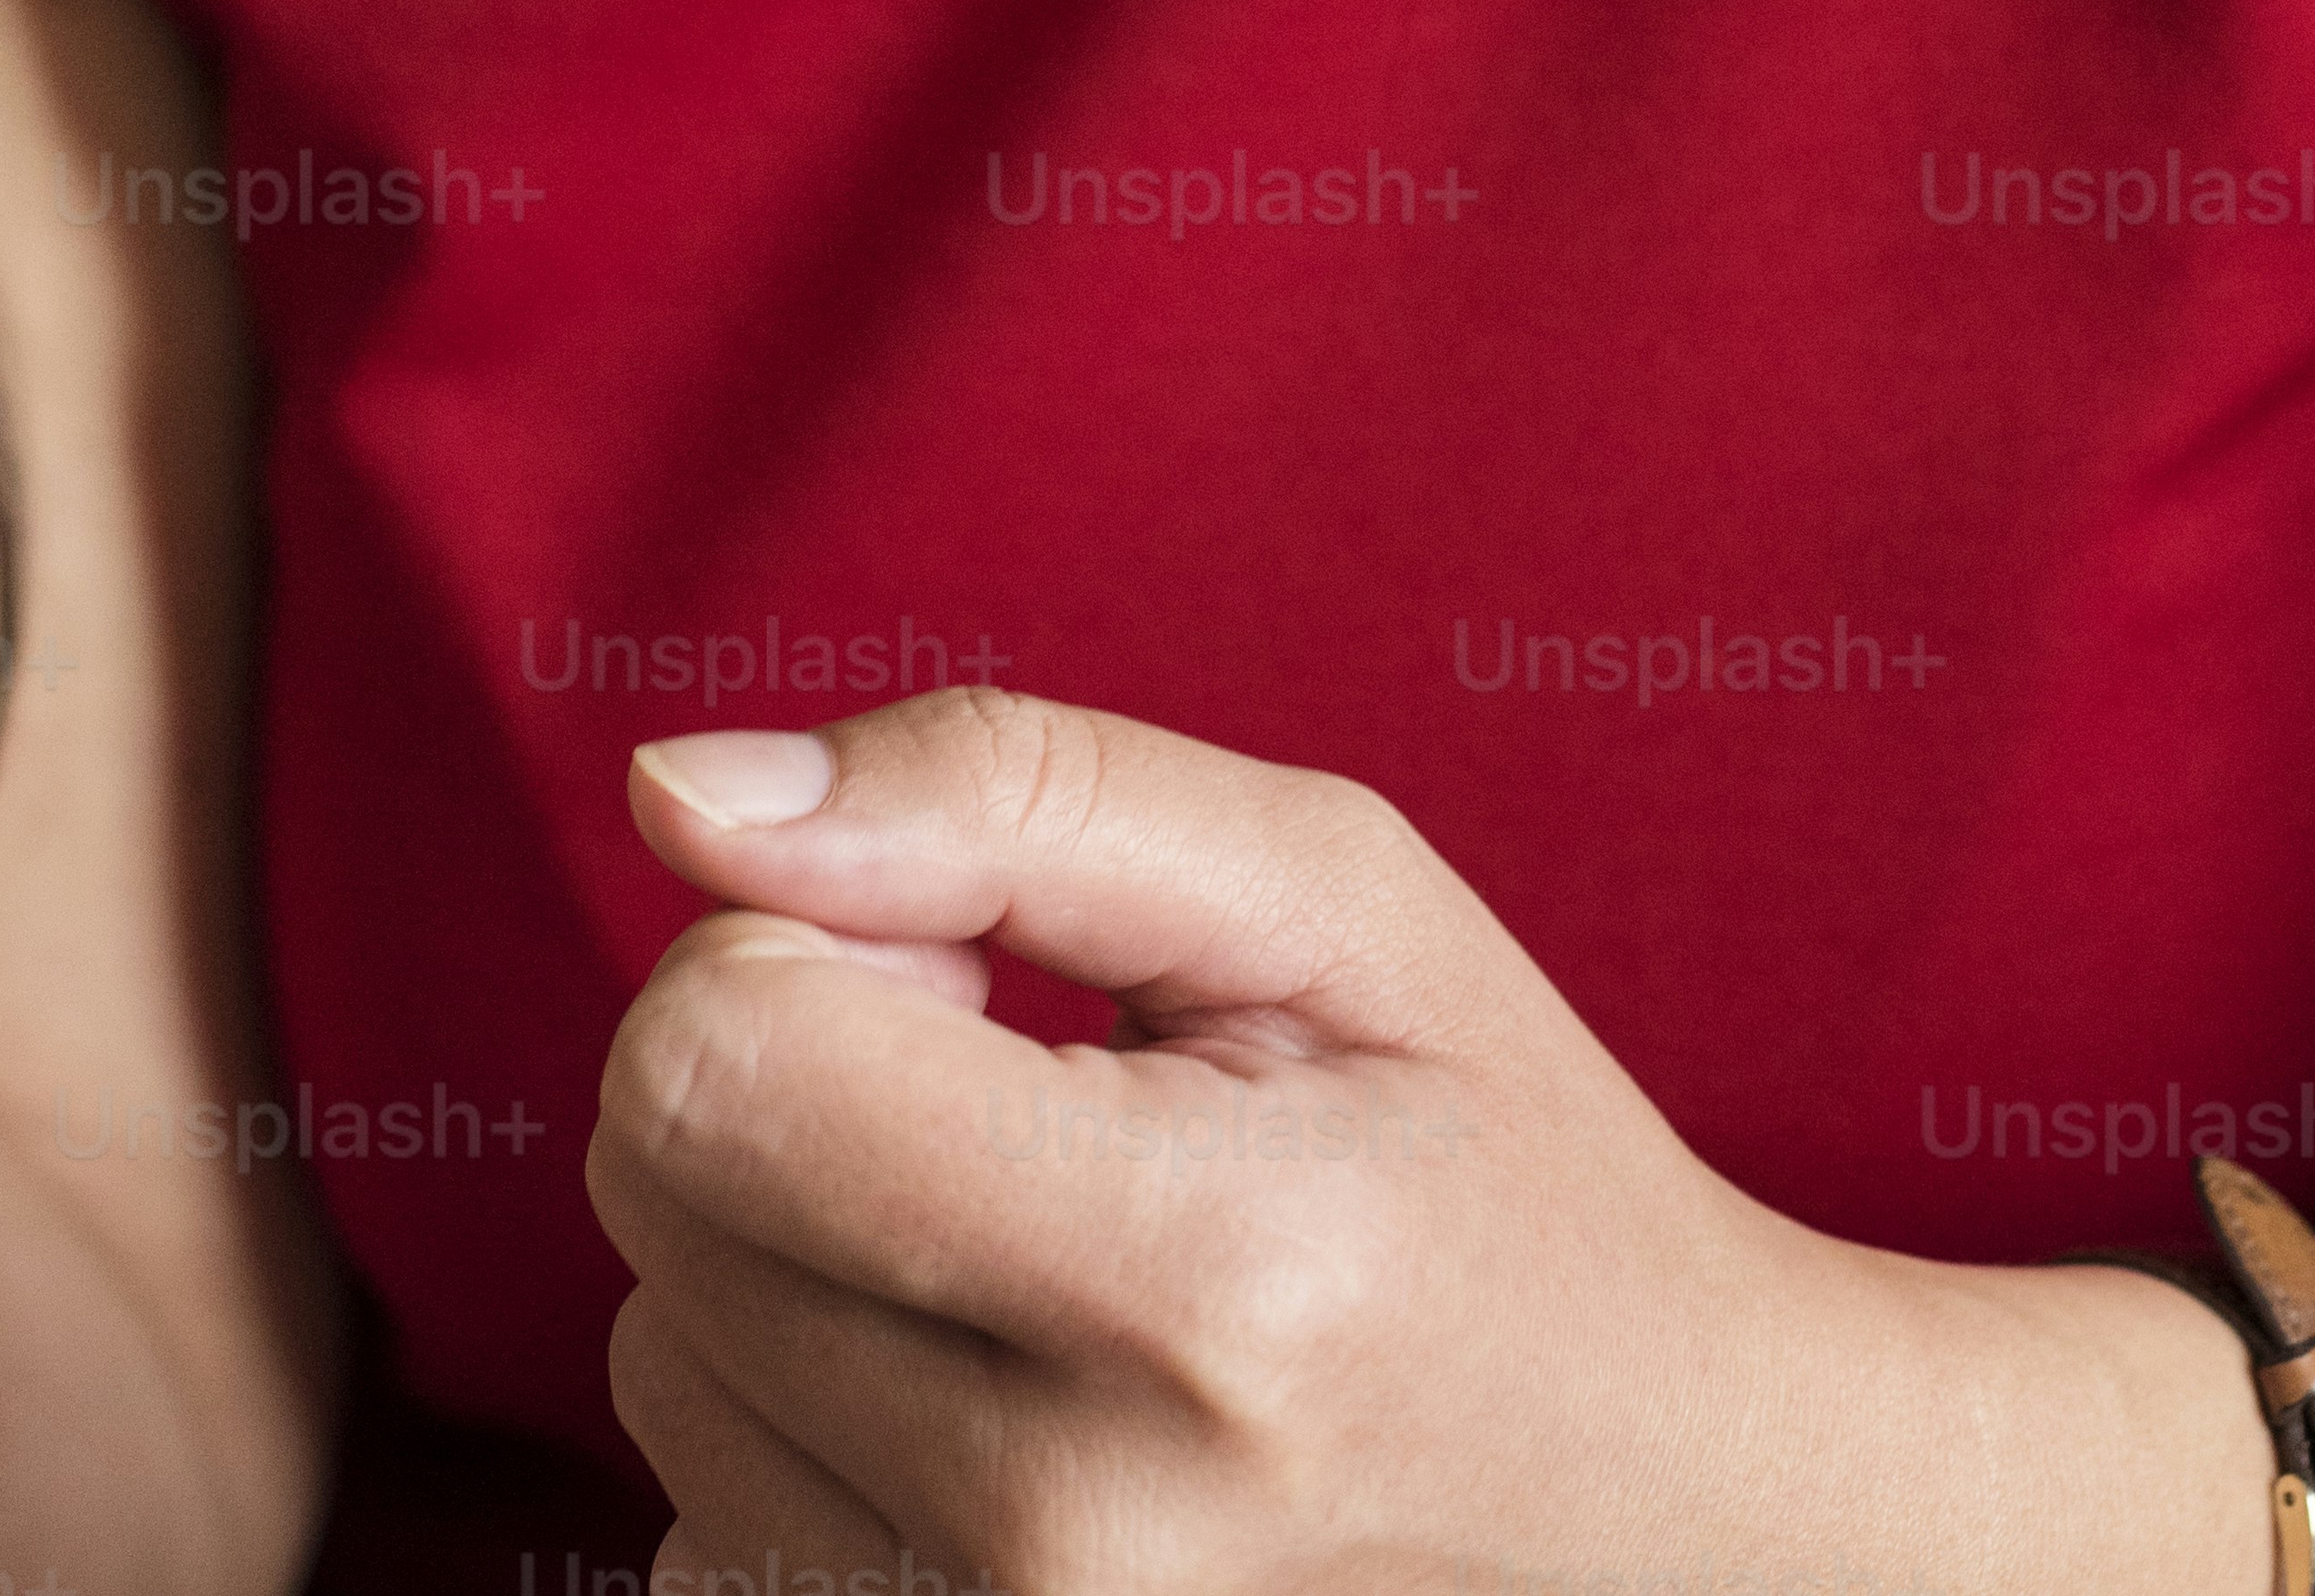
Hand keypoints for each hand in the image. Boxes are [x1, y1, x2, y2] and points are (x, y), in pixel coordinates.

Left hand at [590, 686, 2266, 1595]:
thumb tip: (680, 793)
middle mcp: (1073, 1538)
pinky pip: (691, 1530)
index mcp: (1197, 1286)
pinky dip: (799, 1428)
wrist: (1661, 1514)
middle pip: (662, 1188)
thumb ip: (1000, 793)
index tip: (982, 967)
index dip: (826, 935)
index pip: (727, 1056)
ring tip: (1033, 1251)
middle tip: (1028, 1096)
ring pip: (652, 1352)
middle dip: (802, 1068)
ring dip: (796, 1253)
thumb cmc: (1491, 1161)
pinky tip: (989, 1394)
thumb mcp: (1324, 894)